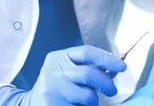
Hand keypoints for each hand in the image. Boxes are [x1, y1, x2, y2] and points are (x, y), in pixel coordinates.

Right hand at [9, 45, 126, 105]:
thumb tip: (114, 70)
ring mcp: (52, 87)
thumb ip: (90, 67)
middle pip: (88, 74)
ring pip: (86, 95)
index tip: (122, 67)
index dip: (106, 58)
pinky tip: (77, 105)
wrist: (31, 102)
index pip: (87, 52)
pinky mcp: (52, 104)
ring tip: (89, 100)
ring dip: (94, 100)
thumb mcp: (70, 70)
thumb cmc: (58, 84)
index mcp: (60, 56)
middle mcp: (54, 69)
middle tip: (112, 90)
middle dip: (106, 83)